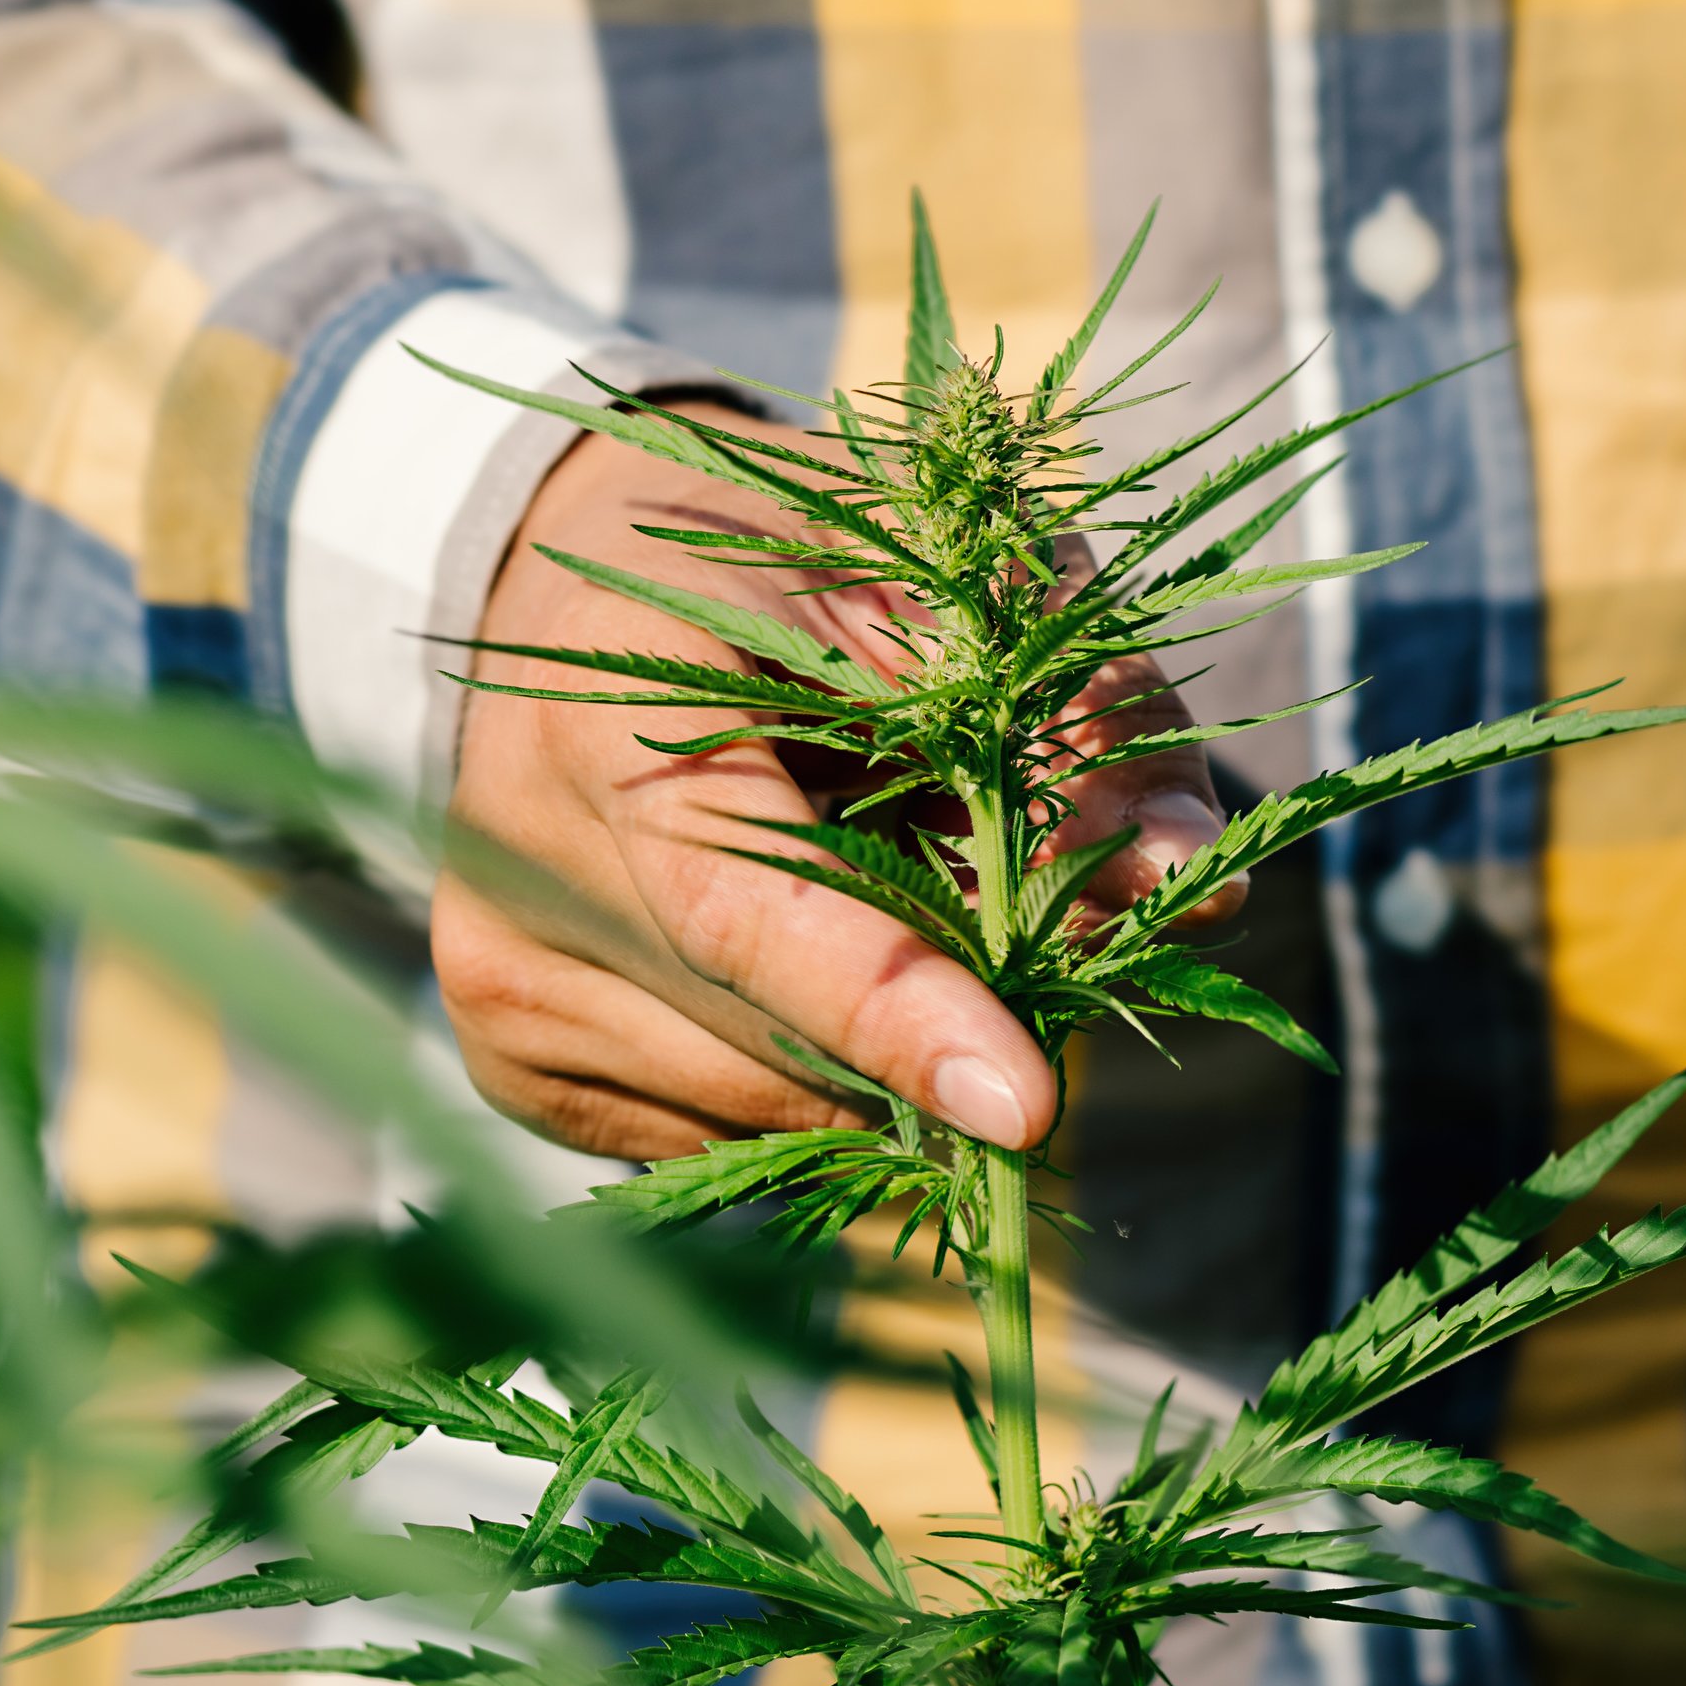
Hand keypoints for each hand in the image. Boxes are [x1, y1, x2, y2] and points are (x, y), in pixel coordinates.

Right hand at [431, 402, 1234, 1160]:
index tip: (1025, 1105)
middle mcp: (514, 861)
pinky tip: (811, 961)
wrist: (569, 576)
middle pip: (791, 1030)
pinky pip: (719, 1127)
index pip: (752, 911)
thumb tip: (1191, 882)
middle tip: (1047, 943)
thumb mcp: (950, 574)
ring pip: (770, 1100)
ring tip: (896, 900)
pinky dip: (817, 1072)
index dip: (897, 1011)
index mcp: (604, 713)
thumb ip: (1078, 712)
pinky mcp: (505, 1054)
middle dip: (959, 1009)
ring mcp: (494, 972)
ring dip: (890, 1048)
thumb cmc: (785, 558)